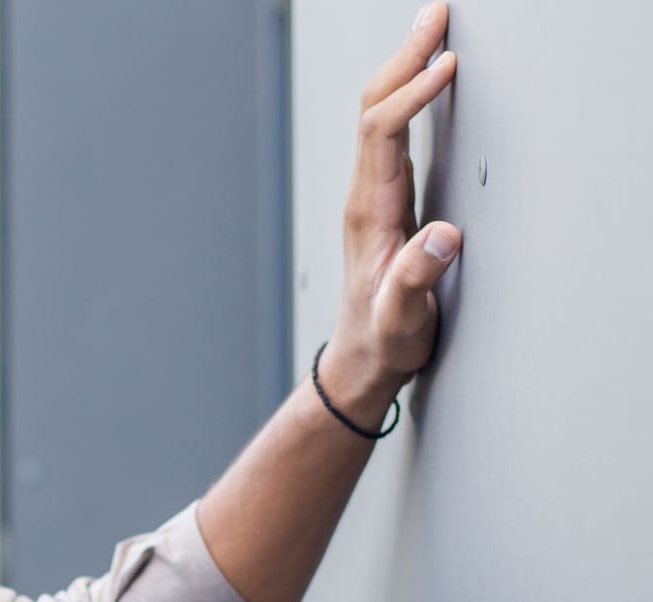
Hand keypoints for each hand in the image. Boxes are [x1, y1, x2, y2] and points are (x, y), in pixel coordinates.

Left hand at [328, 2, 462, 399]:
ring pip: (378, 114)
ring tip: (432, 27)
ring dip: (404, 67)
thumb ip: (419, 278)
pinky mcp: (383, 198)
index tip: (446, 65)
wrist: (362, 358)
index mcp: (370, 212)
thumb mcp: (403, 316)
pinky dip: (408, 93)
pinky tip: (424, 77)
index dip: (413, 94)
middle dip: (405, 58)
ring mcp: (371, 194)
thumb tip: (442, 236)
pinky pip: (389, 130)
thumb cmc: (384, 338)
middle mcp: (365, 195)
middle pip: (374, 109)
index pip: (384, 133)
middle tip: (437, 13)